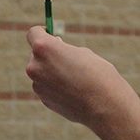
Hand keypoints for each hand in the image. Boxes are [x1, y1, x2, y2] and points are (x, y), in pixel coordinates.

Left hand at [25, 26, 139, 129]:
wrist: (105, 106)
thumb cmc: (98, 74)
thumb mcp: (82, 52)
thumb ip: (63, 51)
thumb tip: (52, 54)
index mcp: (44, 48)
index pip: (33, 33)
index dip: (42, 33)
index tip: (51, 36)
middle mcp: (35, 65)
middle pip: (36, 54)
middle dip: (48, 54)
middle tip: (67, 59)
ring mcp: (37, 84)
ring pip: (41, 72)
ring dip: (52, 72)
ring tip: (75, 79)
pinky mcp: (43, 99)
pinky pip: (46, 87)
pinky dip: (55, 87)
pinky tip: (73, 92)